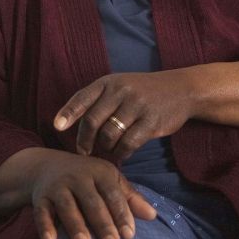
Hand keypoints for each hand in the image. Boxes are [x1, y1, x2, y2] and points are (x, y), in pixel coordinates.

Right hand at [30, 150, 154, 238]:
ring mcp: (58, 186)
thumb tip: (152, 215)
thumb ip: (129, 198)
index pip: (113, 194)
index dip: (121, 214)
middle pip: (92, 202)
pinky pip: (42, 211)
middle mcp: (78, 177)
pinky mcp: (40, 197)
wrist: (46, 165)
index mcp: (100, 172)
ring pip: (67, 206)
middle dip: (102, 224)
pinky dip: (45, 225)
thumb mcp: (108, 180)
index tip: (129, 235)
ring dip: (75, 225)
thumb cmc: (86, 177)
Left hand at [54, 71, 193, 160]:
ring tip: (105, 152)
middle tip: (83, 152)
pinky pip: (128, 144)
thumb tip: (68, 122)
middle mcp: (121, 92)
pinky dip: (120, 154)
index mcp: (108, 82)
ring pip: (109, 135)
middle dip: (84, 141)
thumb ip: (98, 100)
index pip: (82, 98)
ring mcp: (137, 106)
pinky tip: (120, 156)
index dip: (67, 113)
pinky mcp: (151, 122)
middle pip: (92, 121)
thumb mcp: (120, 86)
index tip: (57, 127)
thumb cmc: (142, 92)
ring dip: (104, 148)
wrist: (181, 90)